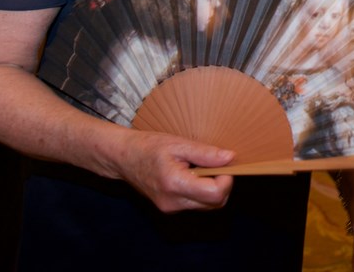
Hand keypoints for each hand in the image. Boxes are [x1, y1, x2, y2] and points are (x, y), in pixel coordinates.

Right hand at [111, 128, 234, 212]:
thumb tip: (230, 158)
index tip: (224, 164)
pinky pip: (196, 204)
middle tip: (215, 164)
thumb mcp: (179, 144)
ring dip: (213, 189)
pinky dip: (202, 192)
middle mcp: (173, 202)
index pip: (215, 194)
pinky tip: (194, 176)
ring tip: (201, 168)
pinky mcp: (170, 208)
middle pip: (215, 203)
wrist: (123, 158)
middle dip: (223, 184)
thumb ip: (206, 153)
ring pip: (207, 206)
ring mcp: (171, 208)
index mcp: (175, 184)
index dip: (226, 179)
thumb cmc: (148, 147)